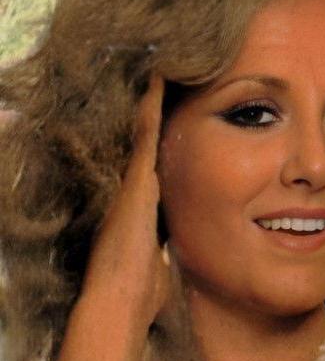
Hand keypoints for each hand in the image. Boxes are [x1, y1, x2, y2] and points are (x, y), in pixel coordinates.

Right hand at [81, 74, 168, 335]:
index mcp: (143, 203)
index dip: (157, 135)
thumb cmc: (141, 288)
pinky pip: (148, 130)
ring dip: (151, 98)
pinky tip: (160, 74)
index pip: (153, 161)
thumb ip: (162, 251)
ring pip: (144, 127)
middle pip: (144, 136)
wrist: (121, 297)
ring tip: (160, 63)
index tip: (165, 111)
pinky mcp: (138, 177)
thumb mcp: (156, 262)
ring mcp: (134, 178)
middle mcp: (135, 184)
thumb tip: (167, 256)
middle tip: (160, 69)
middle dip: (150, 107)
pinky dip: (152, 102)